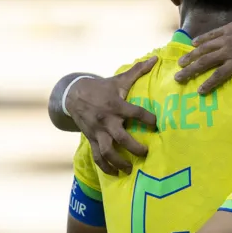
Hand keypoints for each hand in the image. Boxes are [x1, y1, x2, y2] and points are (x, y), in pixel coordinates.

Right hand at [67, 58, 158, 175]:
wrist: (74, 95)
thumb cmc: (102, 88)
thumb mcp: (119, 80)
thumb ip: (138, 71)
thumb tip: (156, 58)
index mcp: (116, 105)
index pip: (136, 113)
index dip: (148, 119)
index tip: (157, 124)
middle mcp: (107, 120)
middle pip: (122, 138)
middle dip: (135, 148)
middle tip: (146, 153)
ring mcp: (98, 132)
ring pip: (108, 151)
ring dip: (119, 162)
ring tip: (130, 168)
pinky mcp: (91, 139)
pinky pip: (97, 157)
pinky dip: (105, 167)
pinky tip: (115, 174)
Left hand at [175, 21, 231, 92]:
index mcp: (231, 28)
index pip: (211, 35)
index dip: (199, 42)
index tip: (191, 46)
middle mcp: (227, 38)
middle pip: (203, 49)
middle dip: (189, 57)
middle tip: (178, 64)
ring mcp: (231, 51)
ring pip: (205, 61)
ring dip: (190, 70)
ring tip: (180, 78)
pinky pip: (219, 74)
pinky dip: (208, 83)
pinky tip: (200, 90)